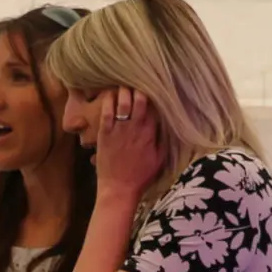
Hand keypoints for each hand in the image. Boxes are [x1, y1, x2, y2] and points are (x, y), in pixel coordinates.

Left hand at [92, 87, 161, 202]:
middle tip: (136, 82)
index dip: (154, 94)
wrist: (119, 189)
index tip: (152, 87)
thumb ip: (163, 140)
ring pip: (123, 102)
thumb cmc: (141, 176)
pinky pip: (107, 112)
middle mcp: (136, 128)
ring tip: (123, 85)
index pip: (154, 106)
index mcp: (151, 133)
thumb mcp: (160, 159)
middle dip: (138, 88)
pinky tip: (109, 94)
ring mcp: (119, 130)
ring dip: (124, 91)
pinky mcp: (105, 134)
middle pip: (140, 99)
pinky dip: (108, 101)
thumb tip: (166, 123)